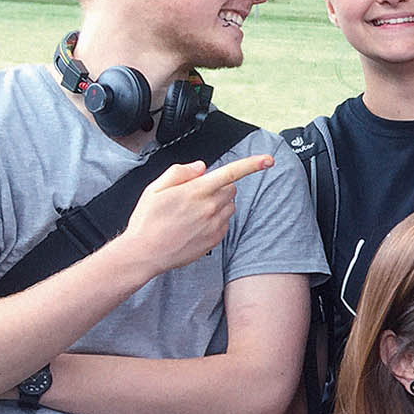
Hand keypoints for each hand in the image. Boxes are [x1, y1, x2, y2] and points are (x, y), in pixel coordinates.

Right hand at [116, 153, 274, 276]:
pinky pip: (225, 222)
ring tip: (192, 212)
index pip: (230, 173)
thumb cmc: (147, 221)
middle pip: (230, 188)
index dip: (252, 164)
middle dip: (217, 186)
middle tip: (194, 195)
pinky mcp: (216, 238)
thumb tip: (201, 167)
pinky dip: (216, 219)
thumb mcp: (155, 189)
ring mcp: (215, 224)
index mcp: (196, 191)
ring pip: (230, 205)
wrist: (145, 253)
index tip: (268, 160)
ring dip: (218, 203)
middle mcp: (210, 207)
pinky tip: (194, 225)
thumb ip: (180, 172)